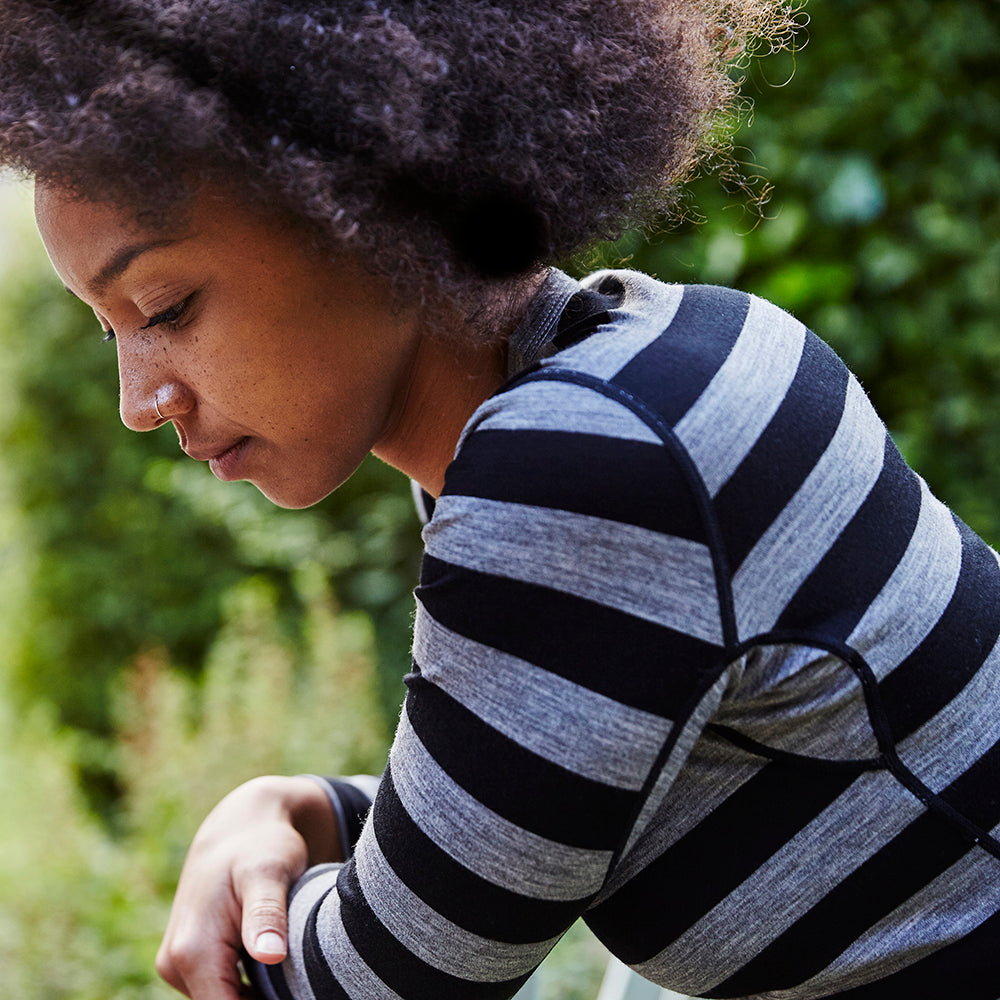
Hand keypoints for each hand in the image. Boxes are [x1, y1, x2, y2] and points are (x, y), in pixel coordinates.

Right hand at [156, 775, 341, 998]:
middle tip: (306, 982)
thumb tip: (270, 955)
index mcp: (191, 950)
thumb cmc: (261, 844)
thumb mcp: (270, 872)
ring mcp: (179, 964)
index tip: (305, 995)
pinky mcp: (190, 960)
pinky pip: (223, 989)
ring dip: (260, 996)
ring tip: (296, 970)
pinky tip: (281, 966)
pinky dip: (251, 987)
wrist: (242, 824)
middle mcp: (176, 963)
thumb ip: (267, 915)